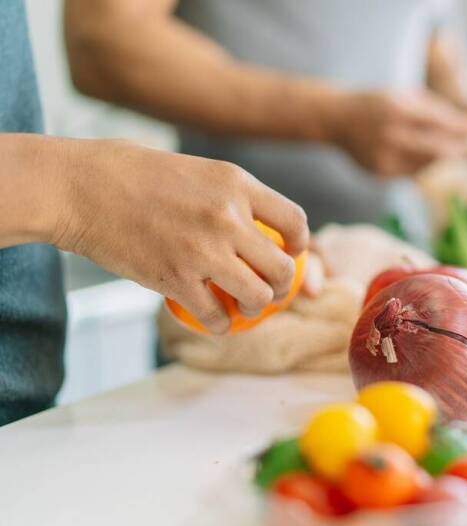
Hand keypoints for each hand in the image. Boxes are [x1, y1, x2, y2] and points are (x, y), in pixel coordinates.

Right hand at [51, 139, 309, 334]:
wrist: (77, 187)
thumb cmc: (130, 172)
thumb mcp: (196, 170)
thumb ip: (230, 197)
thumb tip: (259, 227)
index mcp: (236, 183)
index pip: (294, 221)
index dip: (299, 245)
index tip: (290, 253)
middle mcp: (227, 217)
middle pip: (283, 268)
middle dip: (282, 286)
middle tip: (270, 290)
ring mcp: (203, 251)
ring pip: (258, 297)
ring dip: (255, 307)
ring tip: (244, 305)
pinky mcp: (175, 279)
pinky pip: (216, 316)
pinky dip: (221, 325)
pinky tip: (216, 320)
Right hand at [330, 89, 466, 177]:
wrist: (337, 119)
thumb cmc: (380, 104)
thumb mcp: (406, 97)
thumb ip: (437, 112)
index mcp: (399, 108)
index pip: (442, 122)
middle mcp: (391, 134)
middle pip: (437, 150)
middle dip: (463, 152)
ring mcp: (385, 158)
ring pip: (428, 166)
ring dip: (449, 164)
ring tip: (466, 161)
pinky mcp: (382, 174)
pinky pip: (413, 174)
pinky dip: (427, 169)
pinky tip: (433, 166)